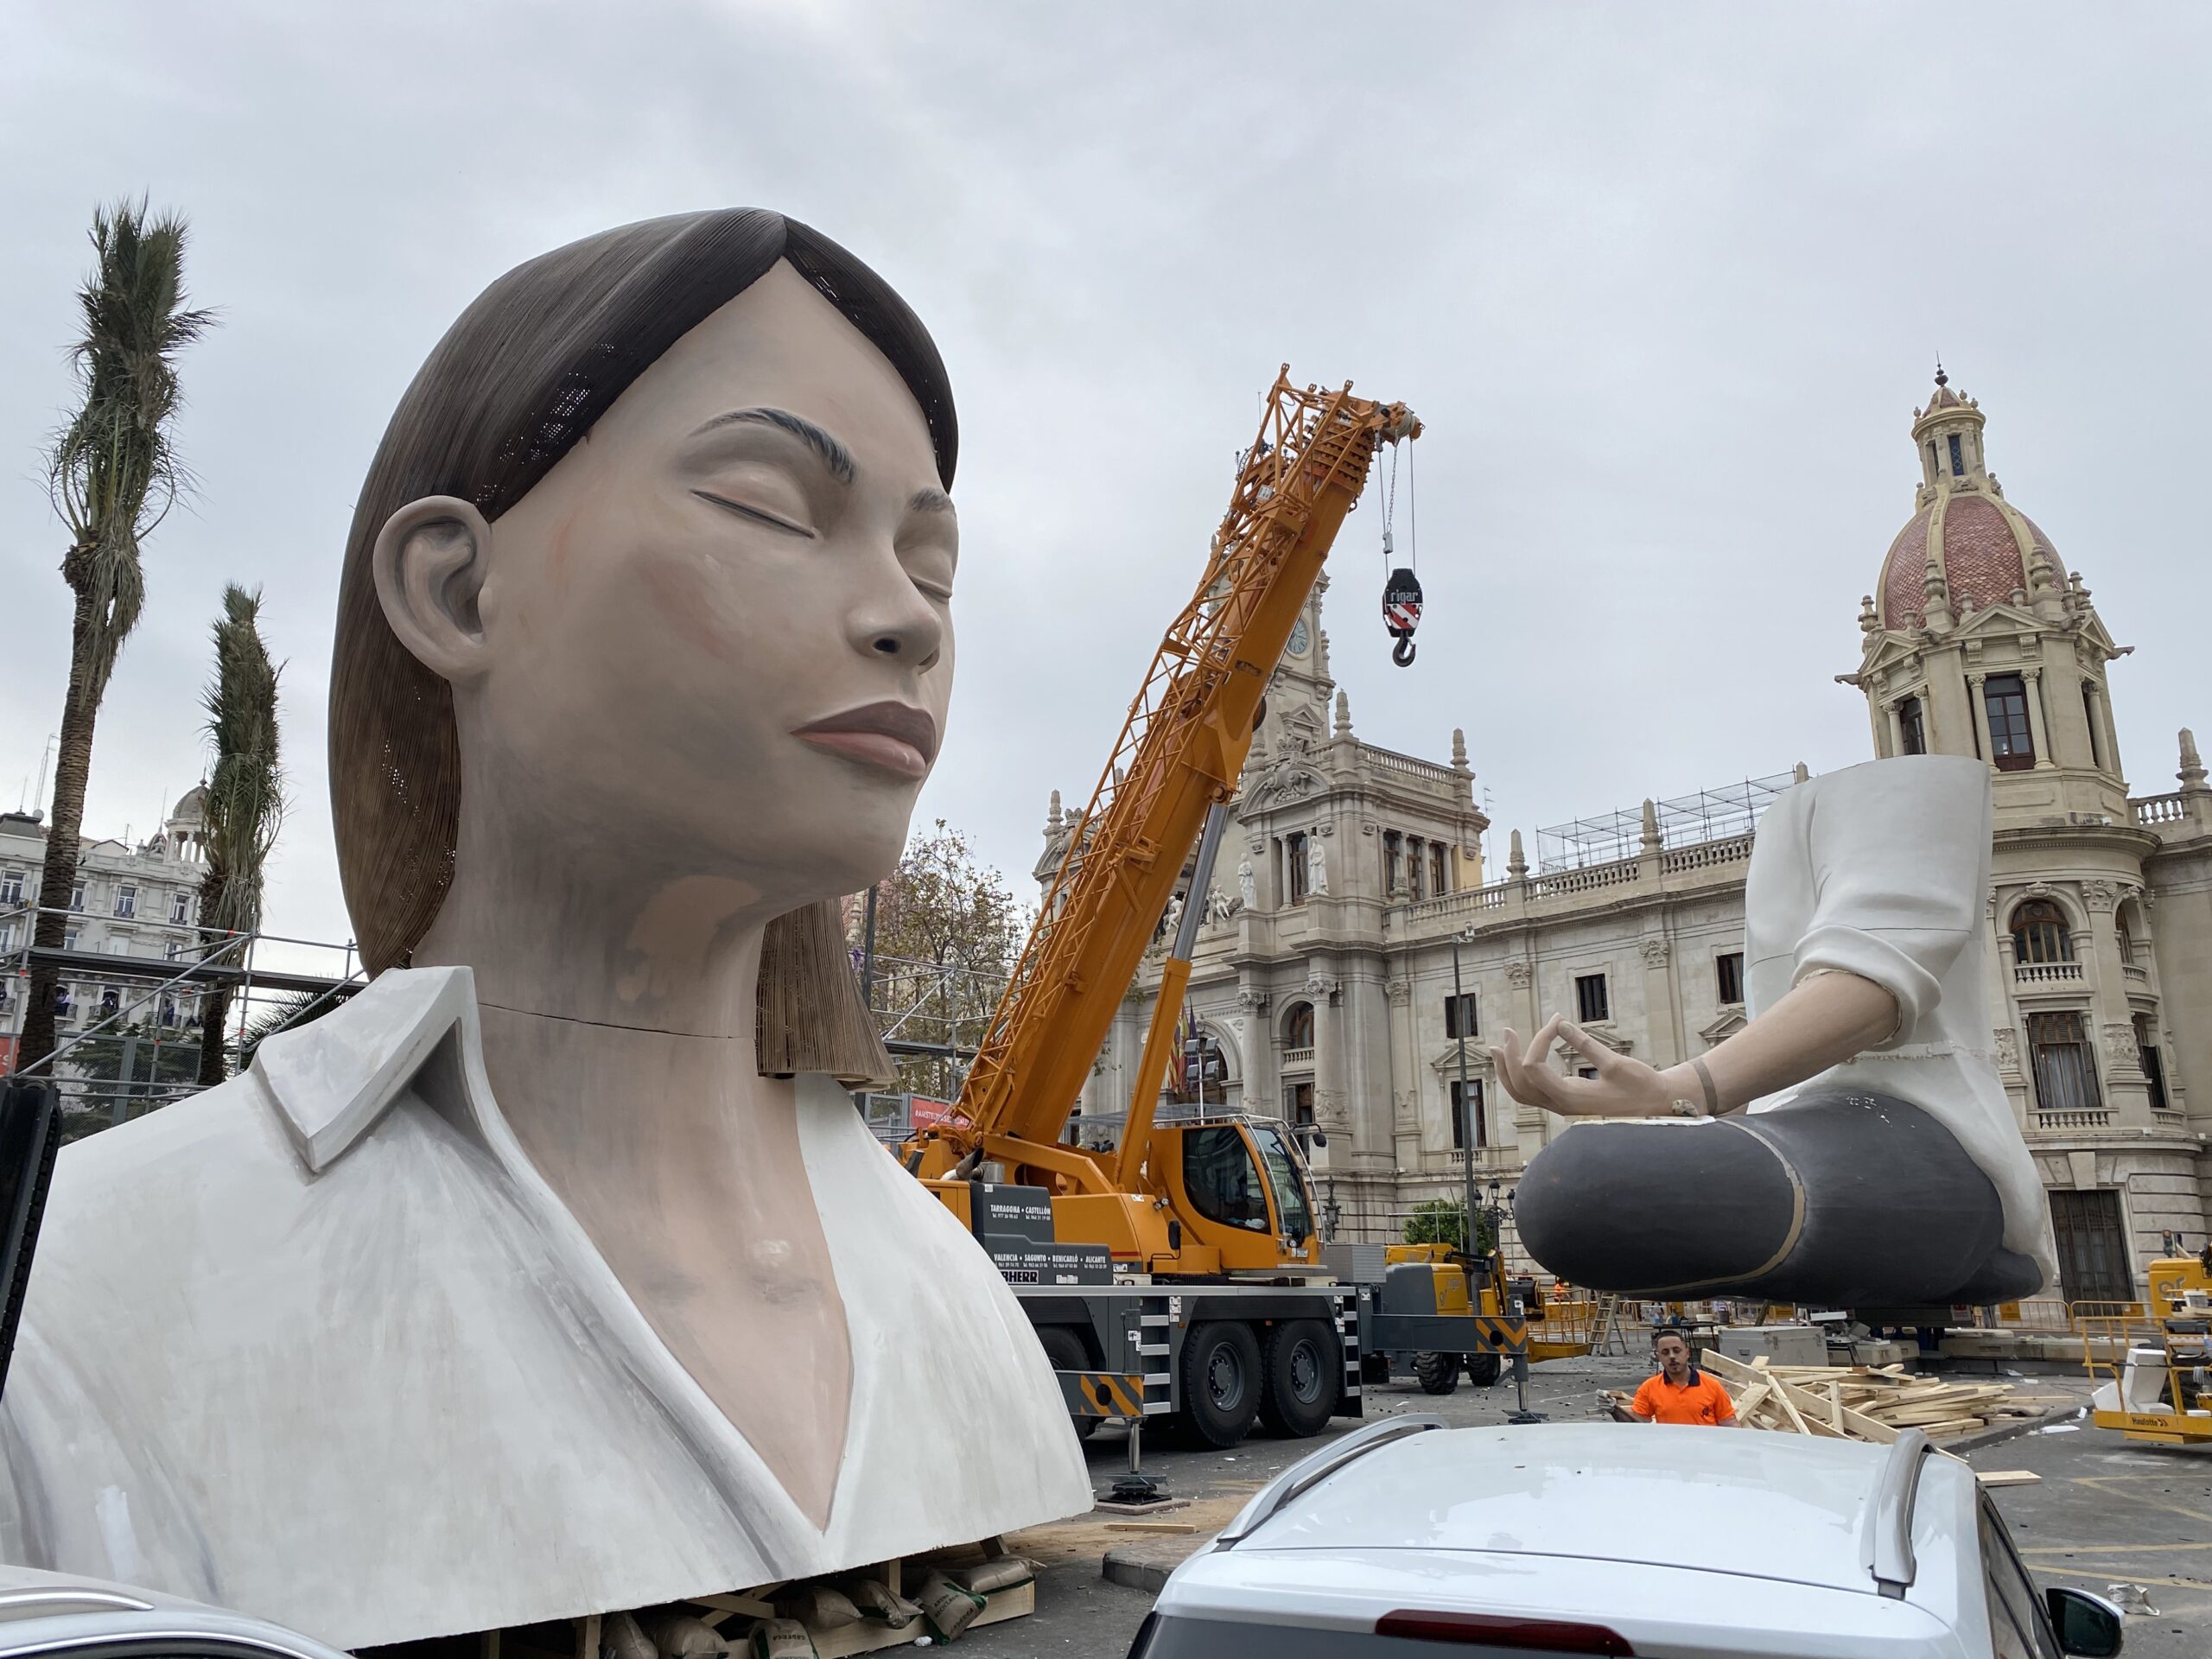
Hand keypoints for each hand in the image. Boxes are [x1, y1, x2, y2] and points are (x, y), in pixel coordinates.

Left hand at [1489, 1015, 1689, 1118]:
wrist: (1658, 1105)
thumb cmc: (1642, 1086)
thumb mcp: (1617, 1064)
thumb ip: (1587, 1045)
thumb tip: (1561, 1024)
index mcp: (1571, 1098)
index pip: (1534, 1068)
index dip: (1539, 1040)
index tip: (1557, 1019)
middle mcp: (1561, 1106)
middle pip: (1519, 1084)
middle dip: (1509, 1056)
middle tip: (1507, 1031)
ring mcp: (1561, 1107)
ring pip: (1521, 1093)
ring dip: (1506, 1069)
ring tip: (1497, 1046)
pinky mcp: (1566, 1102)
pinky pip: (1532, 1093)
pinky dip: (1519, 1076)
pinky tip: (1518, 1059)